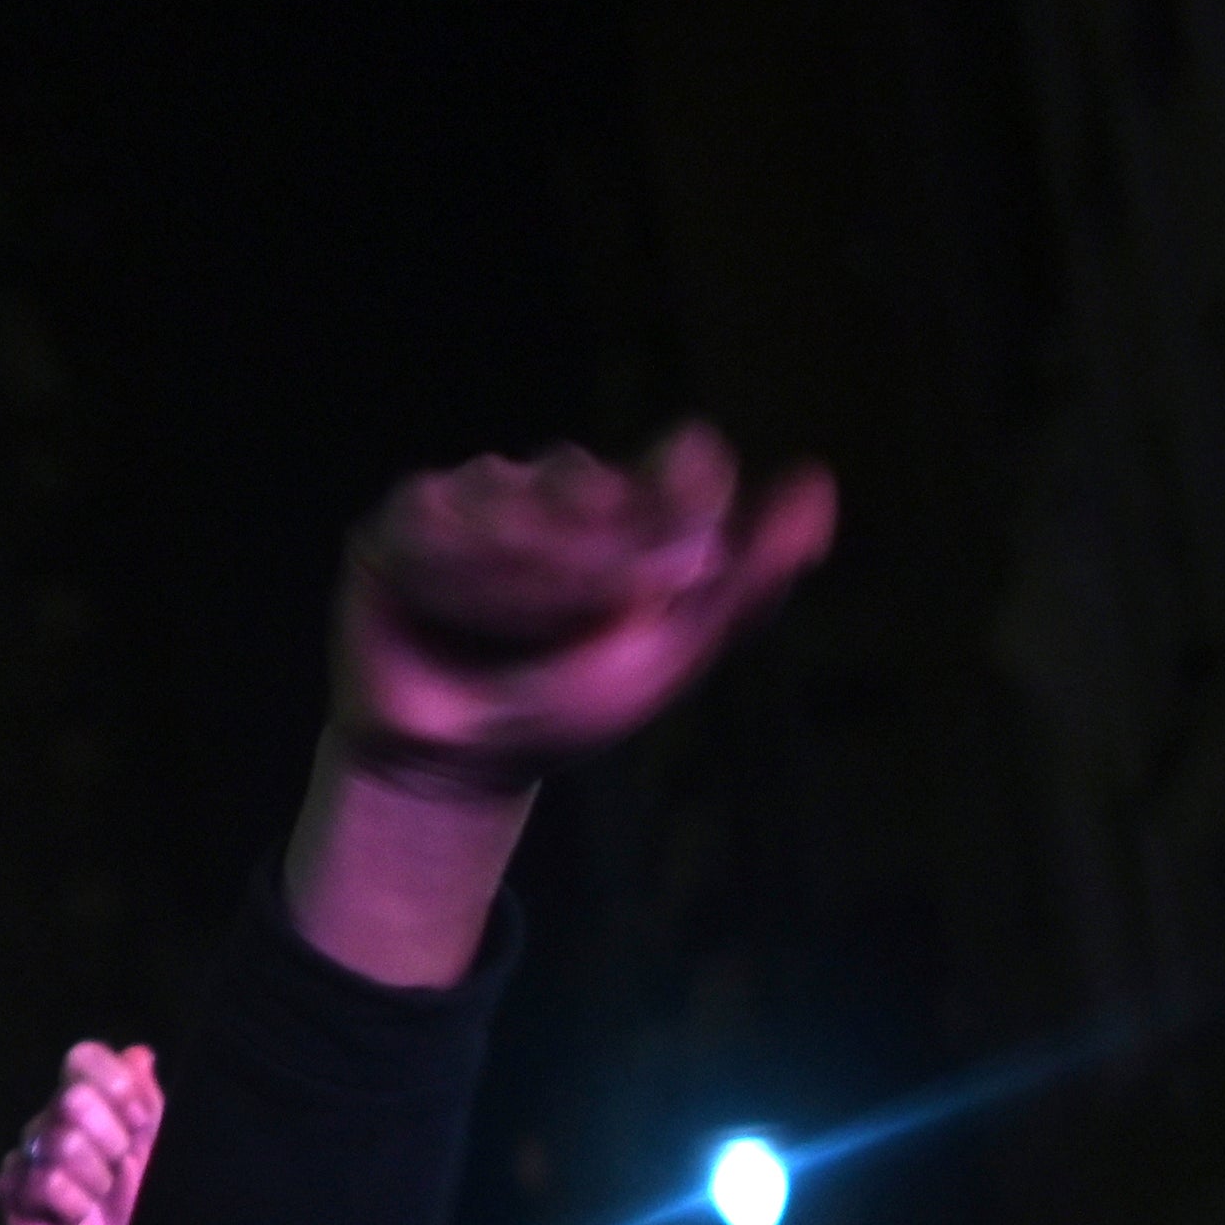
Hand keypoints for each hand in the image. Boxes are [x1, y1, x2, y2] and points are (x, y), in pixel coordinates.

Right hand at [0, 1039, 162, 1224]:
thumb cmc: (146, 1215)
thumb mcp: (159, 1152)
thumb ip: (148, 1102)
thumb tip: (139, 1055)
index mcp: (84, 1105)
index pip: (84, 1057)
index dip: (119, 1089)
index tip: (141, 1124)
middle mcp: (47, 1125)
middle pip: (74, 1098)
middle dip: (113, 1140)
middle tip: (120, 1172)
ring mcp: (23, 1161)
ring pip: (61, 1142)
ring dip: (96, 1180)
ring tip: (99, 1202)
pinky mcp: (8, 1199)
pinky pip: (46, 1184)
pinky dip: (75, 1207)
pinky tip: (76, 1222)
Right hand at [288, 424, 830, 988]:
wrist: (457, 760)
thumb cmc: (564, 711)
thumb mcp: (671, 652)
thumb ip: (746, 576)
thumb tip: (819, 481)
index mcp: (634, 515)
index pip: (683, 464)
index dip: (681, 501)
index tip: (672, 570)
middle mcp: (560, 492)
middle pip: (592, 475)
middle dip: (592, 563)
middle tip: (582, 629)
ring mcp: (483, 497)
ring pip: (514, 492)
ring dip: (525, 578)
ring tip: (510, 636)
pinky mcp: (406, 519)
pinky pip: (442, 514)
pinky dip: (461, 571)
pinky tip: (454, 613)